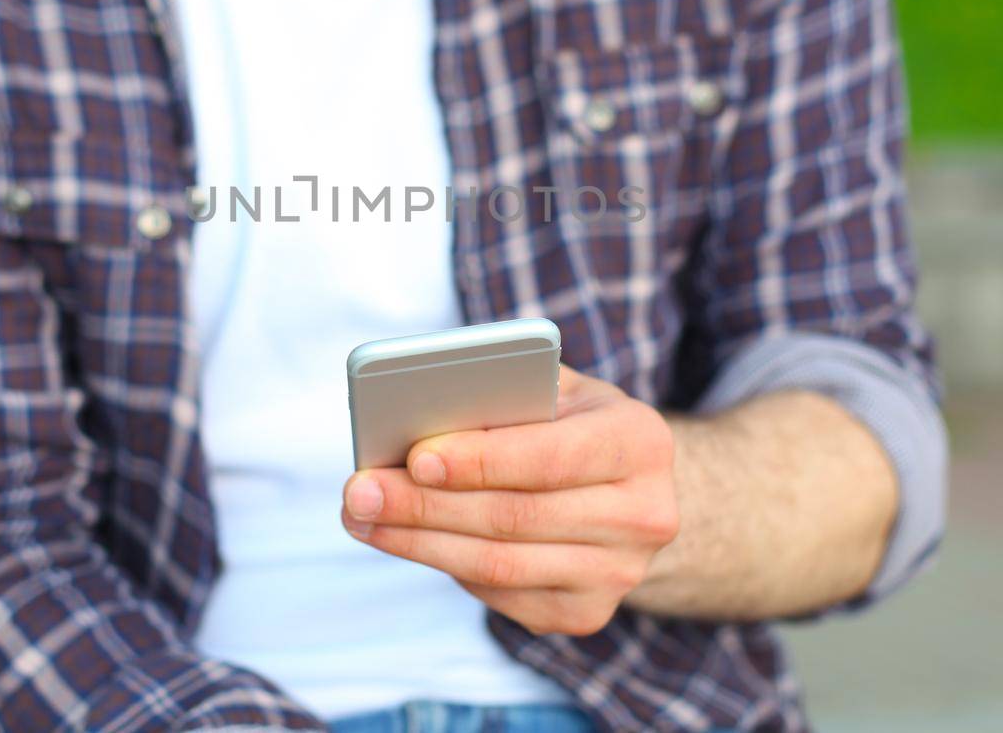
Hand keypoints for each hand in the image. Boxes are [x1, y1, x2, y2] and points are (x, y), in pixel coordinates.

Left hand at [340, 365, 679, 636]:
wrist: (630, 489)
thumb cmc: (571, 422)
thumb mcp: (554, 388)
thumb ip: (504, 391)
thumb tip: (420, 410)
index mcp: (641, 441)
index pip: (551, 457)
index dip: (481, 460)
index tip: (415, 458)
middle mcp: (643, 514)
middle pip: (514, 517)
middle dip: (425, 506)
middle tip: (358, 493)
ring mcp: (619, 574)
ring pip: (498, 564)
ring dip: (418, 543)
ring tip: (362, 519)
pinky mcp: (586, 613)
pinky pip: (499, 592)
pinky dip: (444, 565)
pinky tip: (405, 540)